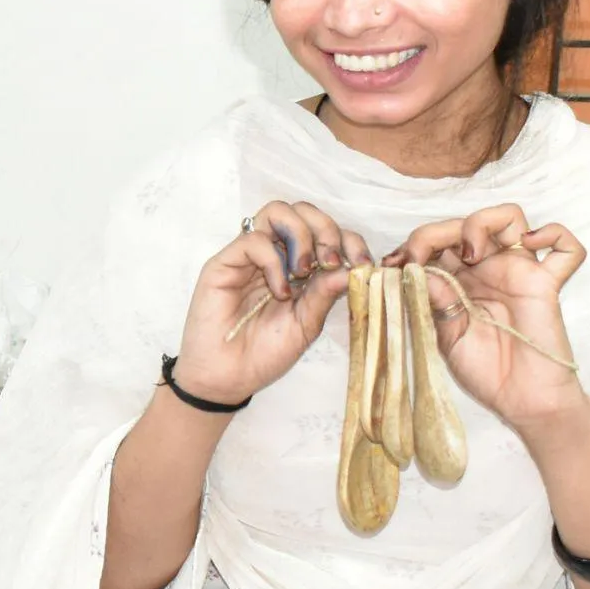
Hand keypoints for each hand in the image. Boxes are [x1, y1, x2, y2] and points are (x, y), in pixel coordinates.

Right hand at [174, 201, 371, 404]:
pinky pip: (254, 239)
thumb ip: (326, 294)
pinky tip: (279, 291)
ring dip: (300, 236)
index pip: (329, 232)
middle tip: (330, 262)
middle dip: (326, 230)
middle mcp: (278, 254)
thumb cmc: (266, 353)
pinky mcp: (226, 261)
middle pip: (304, 211)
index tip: (363, 264)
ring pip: (277, 211)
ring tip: (303, 271)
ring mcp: (251, 255)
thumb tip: (355, 268)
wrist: (228, 378)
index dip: (350, 240)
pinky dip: (274, 260)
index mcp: (302, 267)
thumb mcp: (307, 325)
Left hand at [384, 203, 586, 434]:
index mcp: (460, 280)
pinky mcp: (547, 284)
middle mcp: (489, 269)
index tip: (395, 263)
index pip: (438, 242)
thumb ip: (434, 301)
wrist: (522, 402)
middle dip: (436, 232)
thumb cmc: (485, 373)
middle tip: (419, 255)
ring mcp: (519, 272)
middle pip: (467, 222)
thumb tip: (418, 268)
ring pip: (510, 216)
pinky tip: (529, 245)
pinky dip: (553, 234)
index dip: (415, 244)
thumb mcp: (446, 336)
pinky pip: (566, 248)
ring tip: (470, 253)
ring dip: (483, 222)